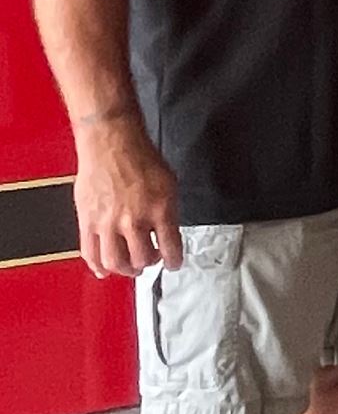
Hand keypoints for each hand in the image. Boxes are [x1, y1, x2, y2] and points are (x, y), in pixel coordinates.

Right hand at [72, 113, 182, 278]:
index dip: (174, 261)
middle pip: (142, 259)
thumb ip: (168, 212)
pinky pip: (90, 252)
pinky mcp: (87, 220)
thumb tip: (167, 232)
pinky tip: (104, 270)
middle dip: (149, 264)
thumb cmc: (140, 157)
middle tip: (150, 260)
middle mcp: (134, 219)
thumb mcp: (169, 184)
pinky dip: (97, 266)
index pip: (171, 249)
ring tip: (130, 266)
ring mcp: (108, 222)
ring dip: (125, 269)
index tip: (173, 263)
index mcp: (160, 210)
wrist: (112, 142)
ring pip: (116, 261)